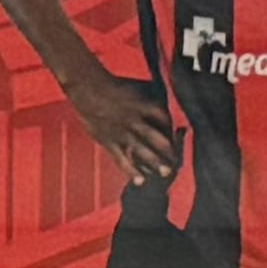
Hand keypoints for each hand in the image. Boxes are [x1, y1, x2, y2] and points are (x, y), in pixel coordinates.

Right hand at [60, 66, 179, 185]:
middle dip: (170, 151)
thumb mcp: (133, 89)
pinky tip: (140, 180)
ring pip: (143, 151)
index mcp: (143, 106)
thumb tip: (160, 109)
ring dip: (156, 163)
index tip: (178, 136)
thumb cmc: (110, 87)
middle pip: (158, 138)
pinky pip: (122, 159)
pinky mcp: (110, 141)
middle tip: (178, 161)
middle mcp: (136, 121)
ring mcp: (122, 133)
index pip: (164, 120)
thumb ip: (146, 102)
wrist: (87, 88)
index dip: (172, 129)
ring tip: (166, 173)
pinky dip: (131, 171)